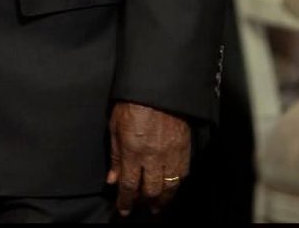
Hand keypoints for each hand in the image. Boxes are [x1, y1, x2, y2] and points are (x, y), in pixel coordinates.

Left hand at [106, 102, 190, 216]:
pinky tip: (171, 188)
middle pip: (150, 191)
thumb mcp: (115, 126)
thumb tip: (113, 179)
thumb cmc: (133, 102)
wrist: (160, 88)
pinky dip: (176, 185)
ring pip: (169, 187)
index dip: (125, 201)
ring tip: (157, 206)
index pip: (129, 185)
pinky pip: (183, 174)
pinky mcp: (185, 149)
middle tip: (141, 208)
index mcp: (133, 151)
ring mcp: (171, 154)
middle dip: (144, 203)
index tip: (123, 210)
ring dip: (162, 199)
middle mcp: (153, 157)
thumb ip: (116, 155)